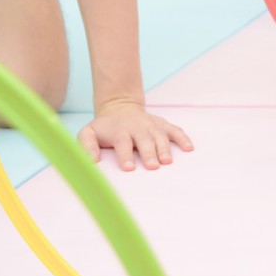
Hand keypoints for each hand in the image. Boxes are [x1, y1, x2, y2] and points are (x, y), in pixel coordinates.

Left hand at [78, 100, 193, 169]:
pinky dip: (182, 138)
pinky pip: (175, 130)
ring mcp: (151, 125)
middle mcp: (137, 127)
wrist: (119, 107)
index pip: (122, 142)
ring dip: (165, 148)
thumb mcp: (88, 133)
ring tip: (168, 162)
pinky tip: (189, 148)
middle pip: (144, 139)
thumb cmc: (104, 128)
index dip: (125, 155)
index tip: (129, 168)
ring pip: (160, 135)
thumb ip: (86, 146)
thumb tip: (91, 161)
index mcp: (120, 131)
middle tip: (153, 166)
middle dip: (149, 152)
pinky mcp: (162, 124)